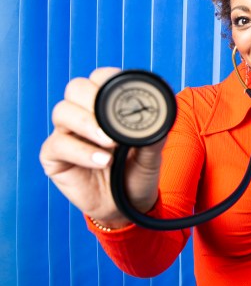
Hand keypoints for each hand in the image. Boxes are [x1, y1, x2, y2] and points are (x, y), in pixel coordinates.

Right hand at [40, 68, 163, 227]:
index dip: (108, 79)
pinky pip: (58, 145)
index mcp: (106, 106)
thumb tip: (161, 115)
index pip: (100, 78)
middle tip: (113, 121)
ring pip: (62, 111)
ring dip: (87, 124)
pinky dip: (81, 151)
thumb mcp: (152, 154)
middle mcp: (83, 114)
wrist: (128, 207)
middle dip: (93, 99)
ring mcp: (66, 134)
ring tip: (110, 143)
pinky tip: (102, 161)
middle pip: (76, 88)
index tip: (124, 93)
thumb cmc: (137, 174)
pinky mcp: (54, 157)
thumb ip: (154, 134)